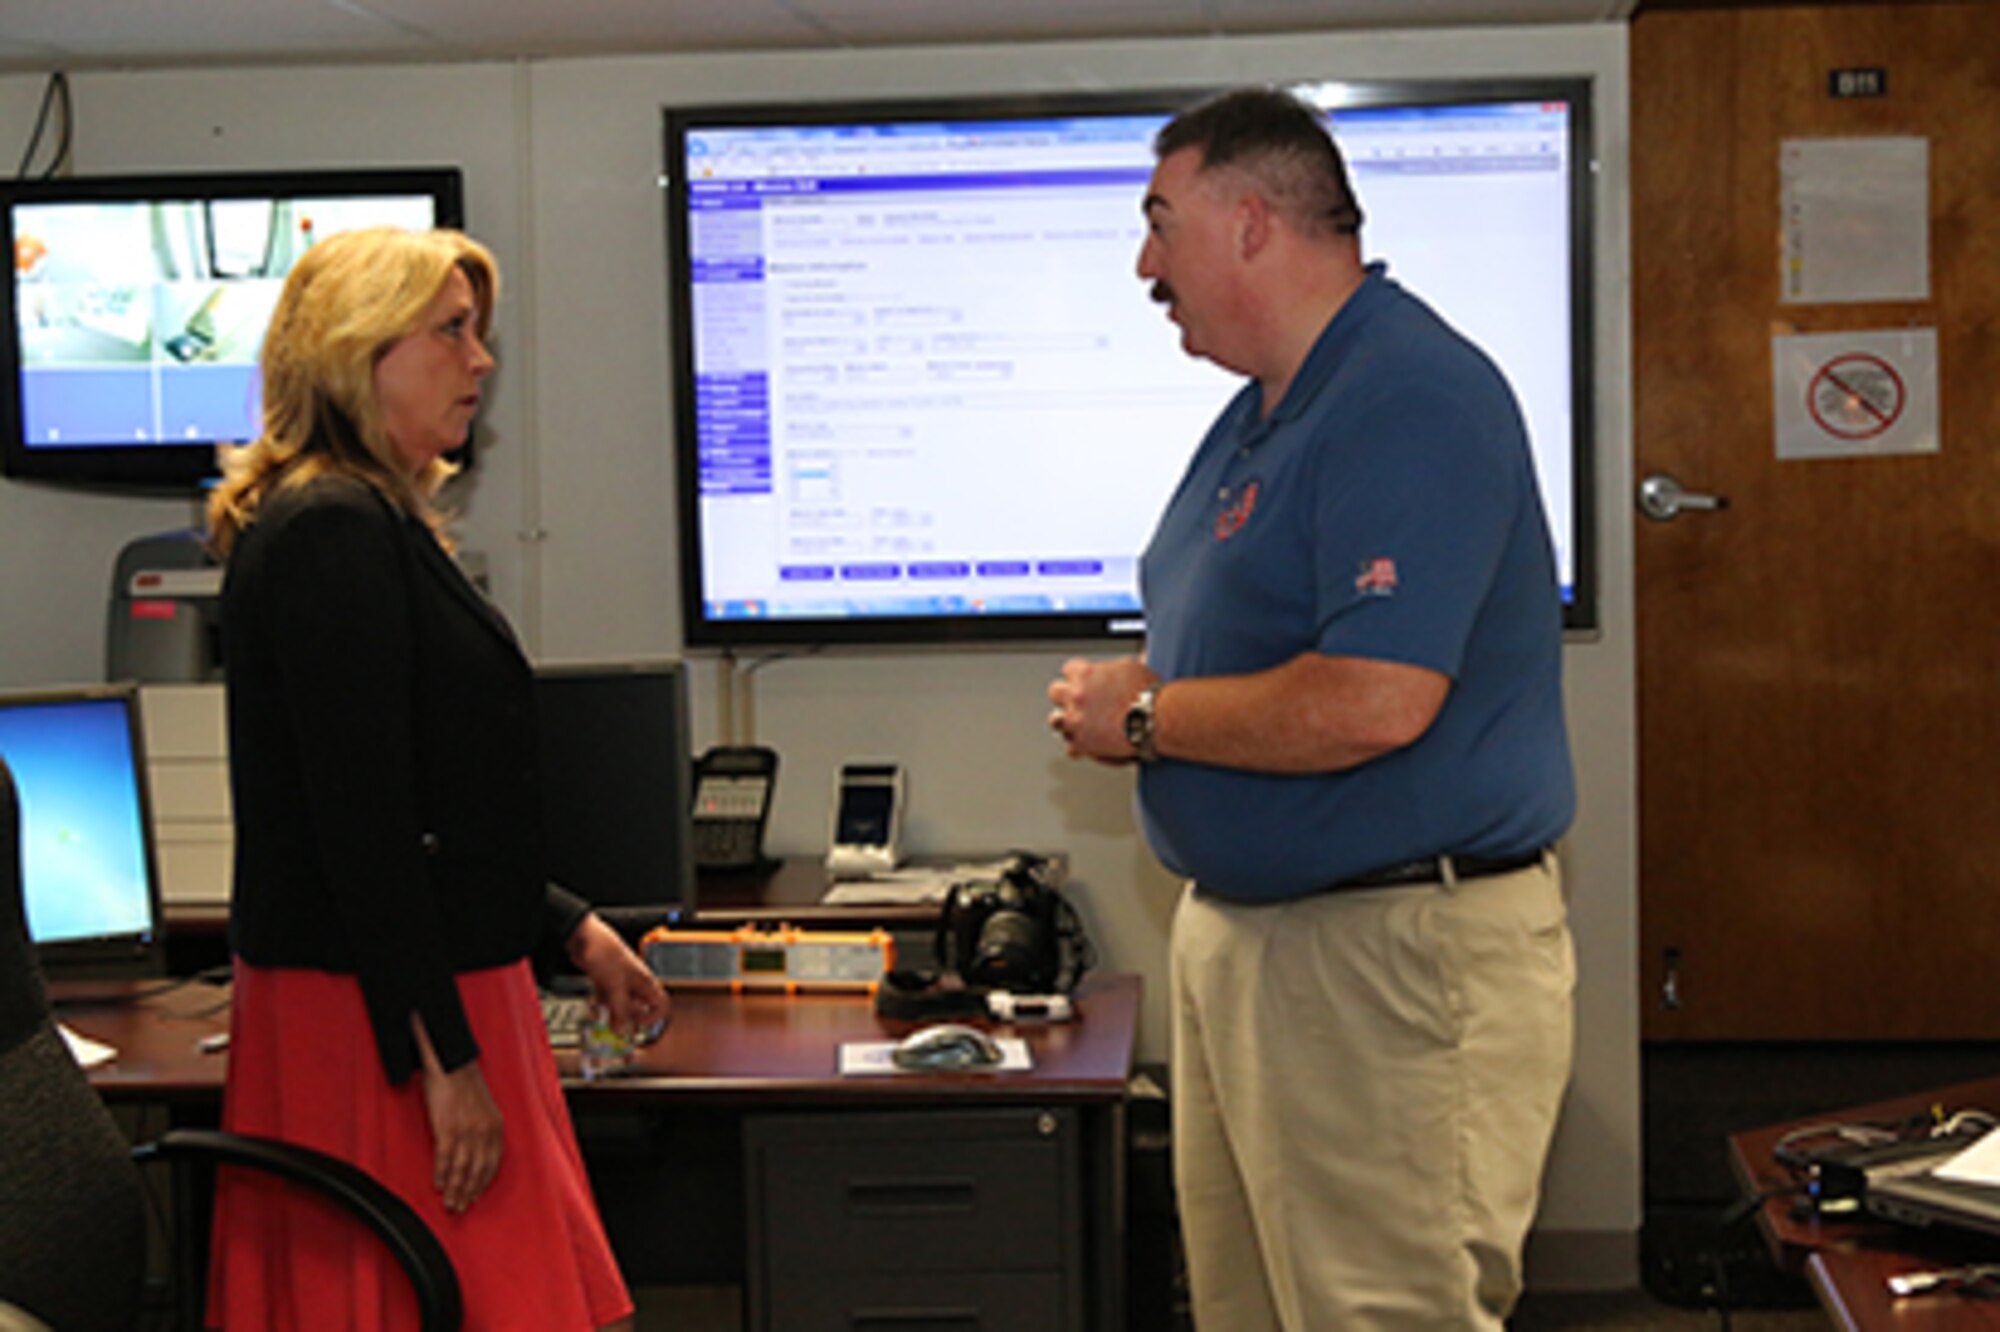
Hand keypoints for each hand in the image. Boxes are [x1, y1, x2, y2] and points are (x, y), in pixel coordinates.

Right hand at [411, 1021, 502, 1213]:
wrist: (450, 1062)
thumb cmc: (463, 1082)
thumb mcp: (482, 1107)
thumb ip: (482, 1129)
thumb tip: (474, 1151)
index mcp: (495, 1126)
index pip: (493, 1163)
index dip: (483, 1183)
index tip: (476, 1196)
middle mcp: (484, 1130)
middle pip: (478, 1171)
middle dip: (468, 1192)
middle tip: (460, 1207)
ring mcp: (466, 1130)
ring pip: (462, 1169)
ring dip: (455, 1189)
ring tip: (449, 1202)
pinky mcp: (448, 1128)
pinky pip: (445, 1159)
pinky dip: (442, 1174)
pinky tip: (439, 1183)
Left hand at [568, 913, 670, 1039]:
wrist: (586, 939)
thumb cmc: (606, 954)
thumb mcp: (616, 987)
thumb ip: (620, 1010)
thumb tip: (623, 1029)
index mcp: (645, 982)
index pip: (661, 1004)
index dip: (653, 1017)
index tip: (638, 1023)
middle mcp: (635, 983)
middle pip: (639, 1007)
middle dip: (629, 1019)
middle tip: (618, 1029)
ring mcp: (621, 982)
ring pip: (622, 1004)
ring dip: (613, 1013)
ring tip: (603, 1018)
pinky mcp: (607, 980)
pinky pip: (608, 998)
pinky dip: (601, 1004)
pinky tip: (594, 1006)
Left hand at [1047, 655, 1156, 763]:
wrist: (1156, 718)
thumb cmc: (1148, 693)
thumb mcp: (1130, 667)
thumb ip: (1114, 668)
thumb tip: (1119, 666)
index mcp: (1084, 674)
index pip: (1068, 669)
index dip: (1078, 676)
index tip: (1084, 681)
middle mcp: (1075, 696)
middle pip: (1055, 692)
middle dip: (1066, 696)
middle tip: (1078, 701)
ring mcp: (1076, 720)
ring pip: (1055, 721)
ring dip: (1065, 721)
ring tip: (1078, 722)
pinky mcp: (1083, 743)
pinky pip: (1070, 747)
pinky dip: (1078, 746)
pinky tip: (1087, 743)